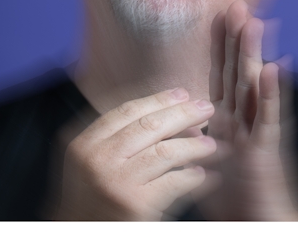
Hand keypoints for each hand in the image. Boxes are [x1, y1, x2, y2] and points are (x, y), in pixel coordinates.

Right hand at [53, 87, 215, 219]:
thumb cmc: (92, 203)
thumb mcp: (90, 164)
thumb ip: (119, 139)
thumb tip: (170, 116)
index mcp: (84, 143)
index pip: (126, 111)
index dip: (158, 99)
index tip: (182, 94)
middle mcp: (97, 159)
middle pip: (149, 125)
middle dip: (183, 114)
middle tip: (207, 108)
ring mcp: (116, 181)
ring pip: (165, 152)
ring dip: (194, 146)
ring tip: (213, 145)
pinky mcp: (135, 204)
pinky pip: (174, 182)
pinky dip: (194, 178)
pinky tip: (205, 176)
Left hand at [200, 1, 297, 219]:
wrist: (257, 224)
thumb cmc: (234, 199)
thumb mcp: (204, 160)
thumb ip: (194, 136)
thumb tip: (176, 119)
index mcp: (224, 122)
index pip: (219, 76)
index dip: (218, 46)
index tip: (216, 15)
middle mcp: (242, 122)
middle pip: (237, 72)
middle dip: (236, 39)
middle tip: (235, 4)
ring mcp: (256, 133)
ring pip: (253, 88)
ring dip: (254, 54)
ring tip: (255, 22)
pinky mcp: (267, 151)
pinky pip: (269, 119)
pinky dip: (272, 93)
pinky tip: (275, 67)